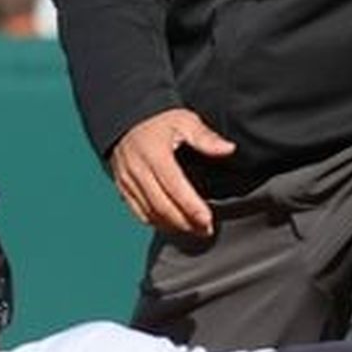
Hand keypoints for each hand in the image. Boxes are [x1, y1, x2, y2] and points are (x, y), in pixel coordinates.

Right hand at [110, 107, 236, 234]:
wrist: (125, 120)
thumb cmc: (159, 121)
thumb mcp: (184, 120)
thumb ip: (205, 137)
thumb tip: (229, 149)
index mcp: (155, 155)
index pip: (175, 187)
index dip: (191, 207)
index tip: (208, 220)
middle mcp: (138, 171)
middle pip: (161, 206)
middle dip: (185, 222)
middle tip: (206, 230)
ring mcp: (127, 181)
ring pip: (149, 213)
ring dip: (173, 226)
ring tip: (195, 230)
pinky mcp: (122, 188)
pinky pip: (138, 212)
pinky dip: (156, 222)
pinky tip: (174, 224)